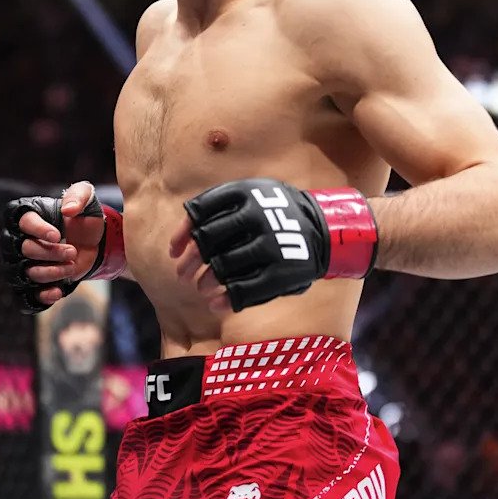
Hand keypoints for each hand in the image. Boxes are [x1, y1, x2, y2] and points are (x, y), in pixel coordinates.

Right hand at [0, 181, 105, 312]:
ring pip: (27, 272)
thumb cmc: (84, 217)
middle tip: (73, 251)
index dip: (38, 230)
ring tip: (72, 266)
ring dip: (52, 272)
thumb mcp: (87, 198)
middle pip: (25, 250)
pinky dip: (42, 295)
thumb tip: (68, 210)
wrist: (94, 243)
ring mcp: (26, 263)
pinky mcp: (35, 283)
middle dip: (51, 253)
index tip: (57, 235)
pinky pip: (27, 295)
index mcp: (30, 217)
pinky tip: (58, 291)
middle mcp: (21, 240)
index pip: (23, 222)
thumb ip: (78, 195)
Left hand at [172, 177, 340, 312]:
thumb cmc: (272, 213)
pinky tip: (216, 305)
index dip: (182, 235)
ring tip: (201, 288)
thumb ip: (213, 212)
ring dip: (205, 282)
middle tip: (182, 274)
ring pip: (224, 266)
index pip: (201, 213)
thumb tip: (177, 246)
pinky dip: (226, 300)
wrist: (323, 228)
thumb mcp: (248, 197)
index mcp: (245, 193)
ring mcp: (271, 245)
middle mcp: (258, 216)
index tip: (174, 252)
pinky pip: (246, 290)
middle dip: (190, 262)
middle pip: (208, 241)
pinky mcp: (282, 272)